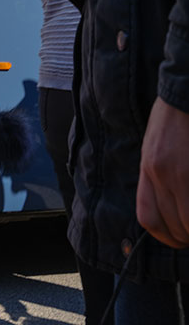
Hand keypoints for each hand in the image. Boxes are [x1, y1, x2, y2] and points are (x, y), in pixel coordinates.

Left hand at [137, 97, 188, 247]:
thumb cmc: (174, 118)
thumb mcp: (154, 146)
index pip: (148, 218)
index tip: (179, 238)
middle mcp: (162, 174)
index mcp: (148, 169)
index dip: (166, 236)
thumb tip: (170, 206)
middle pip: (174, 226)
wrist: (186, 94)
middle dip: (188, 236)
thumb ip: (157, 175)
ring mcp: (182, 173)